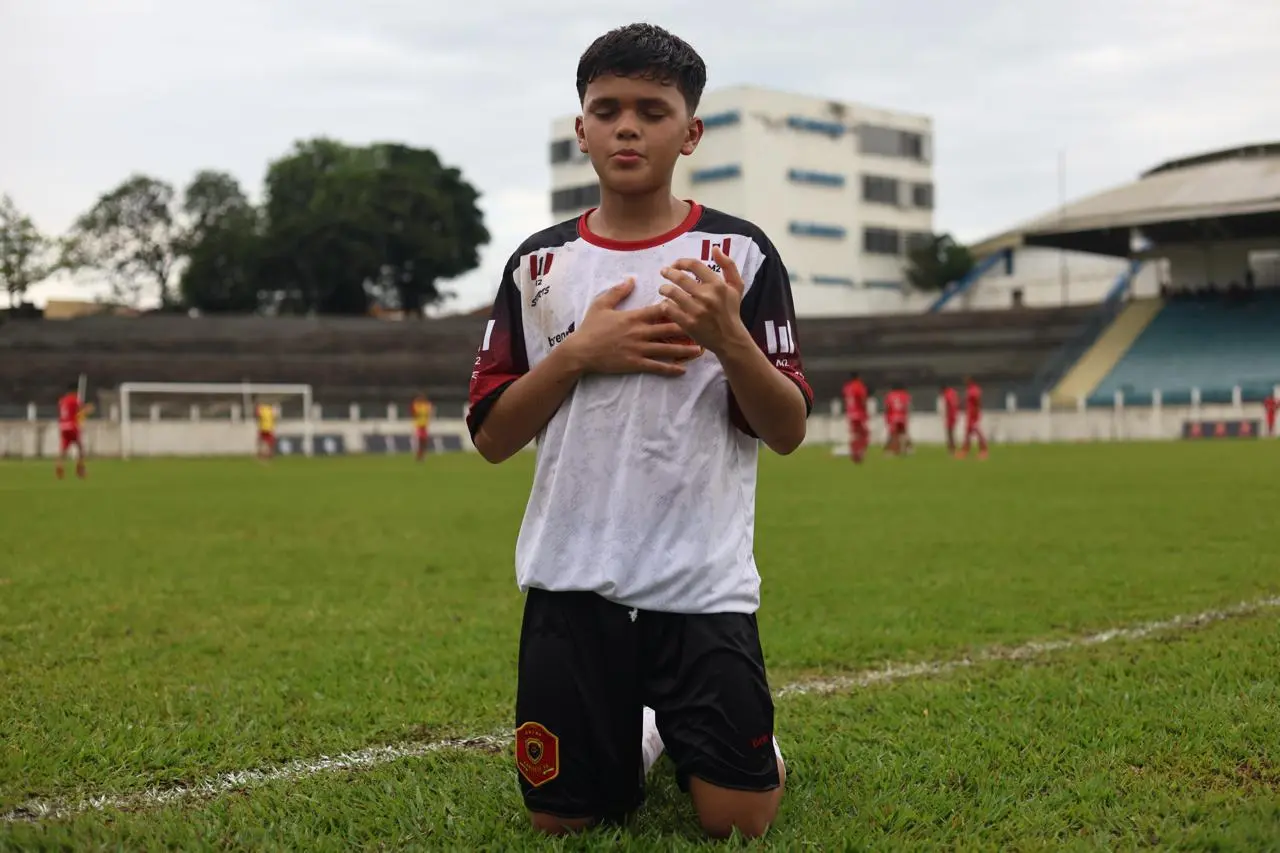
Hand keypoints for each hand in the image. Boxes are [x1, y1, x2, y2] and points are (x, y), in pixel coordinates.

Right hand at [564, 277, 702, 376]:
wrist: (580, 351)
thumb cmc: (590, 327)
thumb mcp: (601, 304)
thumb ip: (618, 291)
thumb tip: (632, 279)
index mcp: (634, 316)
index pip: (659, 309)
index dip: (676, 306)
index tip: (691, 304)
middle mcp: (640, 332)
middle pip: (669, 329)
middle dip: (688, 328)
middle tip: (705, 328)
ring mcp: (638, 349)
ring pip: (667, 349)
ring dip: (685, 350)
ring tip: (700, 350)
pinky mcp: (635, 363)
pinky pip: (656, 366)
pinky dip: (670, 369)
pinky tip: (682, 370)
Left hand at [658, 246, 748, 356]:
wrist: (730, 339)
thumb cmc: (731, 311)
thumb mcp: (736, 286)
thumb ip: (728, 265)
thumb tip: (715, 248)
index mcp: (718, 284)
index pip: (694, 265)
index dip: (681, 262)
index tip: (675, 264)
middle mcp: (707, 296)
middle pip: (679, 278)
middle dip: (668, 273)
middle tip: (663, 272)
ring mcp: (697, 311)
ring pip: (671, 293)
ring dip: (663, 288)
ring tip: (662, 289)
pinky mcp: (688, 324)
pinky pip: (669, 309)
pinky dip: (665, 304)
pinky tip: (666, 304)